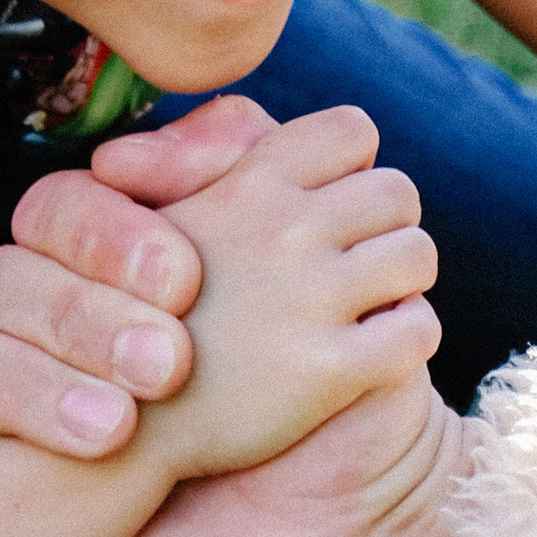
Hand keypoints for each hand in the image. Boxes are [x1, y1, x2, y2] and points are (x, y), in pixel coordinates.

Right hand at [0, 96, 283, 487]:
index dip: (111, 236)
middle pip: (6, 281)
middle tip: (170, 370)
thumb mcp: (325, 293)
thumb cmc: (321, 425)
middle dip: (83, 315)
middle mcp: (45, 336)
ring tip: (115, 429)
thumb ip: (263, 182)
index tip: (186, 280)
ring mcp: (3, 417)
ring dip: (25, 384)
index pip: (61, 214)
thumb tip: (203, 129)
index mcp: (107, 280)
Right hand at [145, 101, 439, 481]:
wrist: (117, 415)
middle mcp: (282, 230)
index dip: (352, 165)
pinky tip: (372, 352)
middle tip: (359, 260)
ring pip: (419, 254)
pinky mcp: (329, 372)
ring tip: (370, 303)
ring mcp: (307, 301)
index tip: (332, 204)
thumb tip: (259, 121)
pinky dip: (408, 337)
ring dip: (404, 279)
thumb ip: (215, 159)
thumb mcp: (159, 212)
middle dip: (387, 223)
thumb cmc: (141, 307)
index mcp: (246, 183)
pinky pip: (418, 330)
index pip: (352, 131)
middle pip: (398, 191)